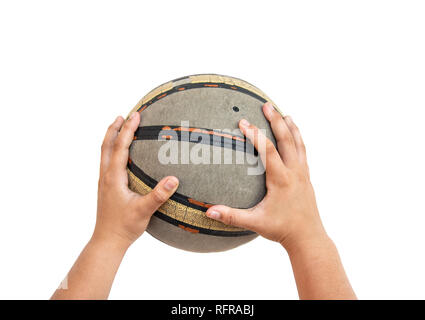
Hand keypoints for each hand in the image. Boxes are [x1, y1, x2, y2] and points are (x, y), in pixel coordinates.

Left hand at [93, 112, 178, 247]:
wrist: (107, 240)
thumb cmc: (124, 226)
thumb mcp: (144, 210)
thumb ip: (159, 194)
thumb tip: (173, 178)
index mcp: (113, 177)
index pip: (120, 147)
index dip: (127, 130)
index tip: (135, 115)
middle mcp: (106, 176)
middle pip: (106, 145)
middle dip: (114, 128)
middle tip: (124, 115)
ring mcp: (104, 181)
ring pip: (104, 153)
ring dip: (111, 138)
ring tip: (119, 127)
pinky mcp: (106, 187)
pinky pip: (107, 162)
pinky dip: (112, 150)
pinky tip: (121, 154)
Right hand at [206, 102, 326, 249]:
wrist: (309, 237)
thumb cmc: (282, 229)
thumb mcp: (255, 223)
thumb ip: (231, 216)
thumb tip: (208, 212)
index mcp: (281, 179)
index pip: (266, 150)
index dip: (254, 134)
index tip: (242, 122)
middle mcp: (294, 172)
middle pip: (286, 139)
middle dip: (275, 120)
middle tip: (266, 105)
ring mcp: (302, 173)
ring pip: (298, 143)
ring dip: (290, 126)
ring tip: (283, 113)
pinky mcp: (306, 177)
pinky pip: (303, 151)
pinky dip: (298, 139)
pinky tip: (294, 135)